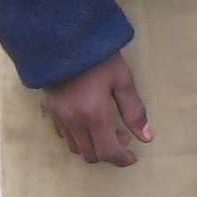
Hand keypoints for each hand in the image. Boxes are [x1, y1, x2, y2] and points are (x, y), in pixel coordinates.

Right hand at [44, 52, 150, 166]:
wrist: (63, 37)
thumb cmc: (98, 56)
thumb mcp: (122, 79)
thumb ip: (134, 111)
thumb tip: (146, 137)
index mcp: (94, 114)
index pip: (108, 152)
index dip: (122, 159)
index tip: (132, 156)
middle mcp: (74, 121)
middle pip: (91, 155)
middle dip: (109, 152)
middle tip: (122, 135)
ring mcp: (59, 116)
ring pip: (76, 148)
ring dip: (93, 146)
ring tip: (105, 127)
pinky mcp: (50, 109)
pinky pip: (63, 135)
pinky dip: (78, 137)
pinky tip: (87, 121)